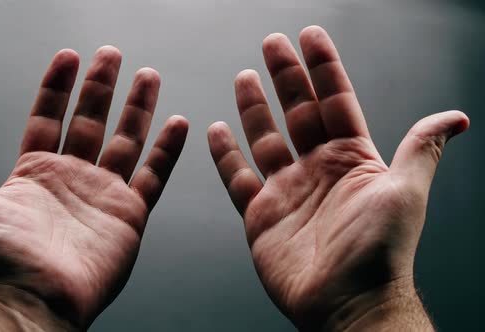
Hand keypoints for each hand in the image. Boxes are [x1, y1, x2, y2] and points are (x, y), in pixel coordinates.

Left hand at [0, 47, 187, 329]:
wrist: (35, 298)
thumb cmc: (2, 261)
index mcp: (37, 172)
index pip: (48, 117)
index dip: (57, 86)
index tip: (69, 58)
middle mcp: (73, 178)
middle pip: (91, 120)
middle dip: (101, 87)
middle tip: (111, 55)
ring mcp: (104, 193)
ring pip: (126, 140)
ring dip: (138, 109)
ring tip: (148, 78)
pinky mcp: (130, 212)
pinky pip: (154, 175)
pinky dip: (167, 151)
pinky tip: (176, 125)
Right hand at [208, 26, 467, 330]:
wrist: (346, 304)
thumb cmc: (379, 253)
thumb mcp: (404, 192)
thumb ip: (418, 148)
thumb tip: (456, 117)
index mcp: (351, 159)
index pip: (335, 101)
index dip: (323, 67)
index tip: (310, 36)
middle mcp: (317, 170)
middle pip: (297, 112)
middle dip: (285, 76)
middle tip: (272, 44)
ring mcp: (287, 191)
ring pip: (265, 139)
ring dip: (254, 108)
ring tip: (244, 78)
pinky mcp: (261, 214)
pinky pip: (238, 178)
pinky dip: (226, 156)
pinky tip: (217, 132)